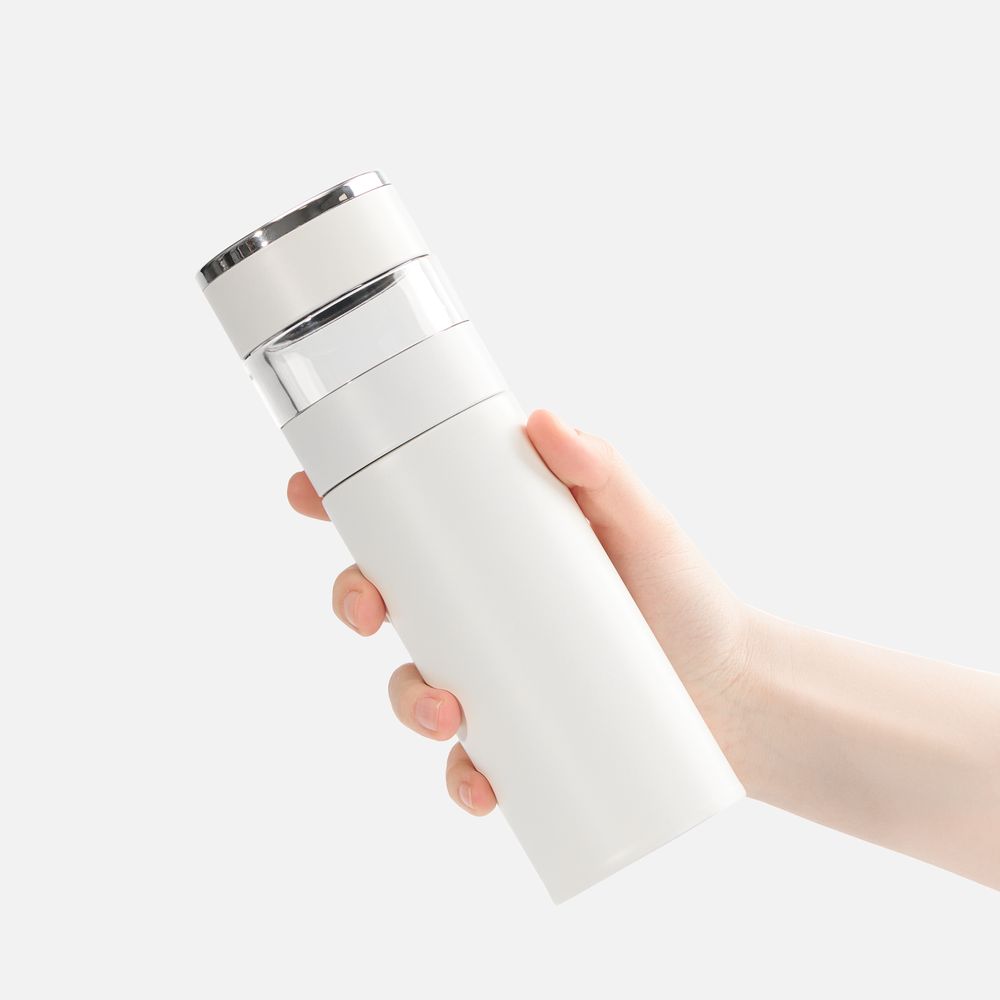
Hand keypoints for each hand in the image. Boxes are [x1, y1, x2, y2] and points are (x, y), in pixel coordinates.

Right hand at [287, 409, 755, 815]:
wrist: (732, 690)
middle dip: (354, 602)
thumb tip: (544, 421)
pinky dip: (460, 776)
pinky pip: (464, 761)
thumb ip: (601, 469)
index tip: (307, 493)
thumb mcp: (641, 524)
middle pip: (386, 602)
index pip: (405, 522)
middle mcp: (482, 611)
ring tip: (448, 711)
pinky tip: (479, 783)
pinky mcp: (517, 738)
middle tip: (371, 609)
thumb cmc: (681, 596)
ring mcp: (494, 676)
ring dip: (406, 700)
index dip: (343, 505)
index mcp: (495, 550)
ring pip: (412, 685)